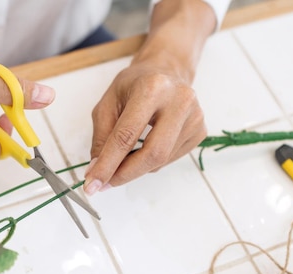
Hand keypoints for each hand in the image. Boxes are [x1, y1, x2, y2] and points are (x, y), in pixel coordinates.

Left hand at [83, 0, 216, 194]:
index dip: (107, 164)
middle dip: (125, 174)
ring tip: (123, 158)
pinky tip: (145, 147)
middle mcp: (179, 101)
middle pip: (152, 154)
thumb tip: (96, 170)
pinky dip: (150, 163)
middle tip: (105, 183)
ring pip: (160, 161)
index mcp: (152, 88)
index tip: (92, 184)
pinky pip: (169, 160)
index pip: (126, 136)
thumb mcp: (107, 103)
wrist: (166, 70)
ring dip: (135, 168)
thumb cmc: (134, 86)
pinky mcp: (200, 131)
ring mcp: (195, 117)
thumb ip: (100, 137)